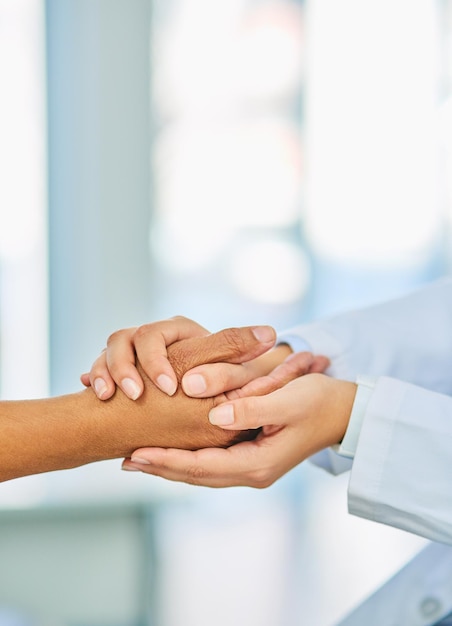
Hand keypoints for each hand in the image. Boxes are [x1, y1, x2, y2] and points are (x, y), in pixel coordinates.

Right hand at [81, 317, 277, 399]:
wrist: (156, 413)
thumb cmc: (191, 390)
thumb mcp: (209, 370)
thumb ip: (233, 348)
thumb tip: (270, 332)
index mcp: (177, 334)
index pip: (158, 334)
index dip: (158, 362)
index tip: (168, 388)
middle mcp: (152, 340)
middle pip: (124, 338)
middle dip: (125, 366)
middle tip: (136, 395)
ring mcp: (130, 355)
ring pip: (109, 348)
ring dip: (105, 372)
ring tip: (107, 396)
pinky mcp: (115, 372)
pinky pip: (96, 368)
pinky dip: (95, 380)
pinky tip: (98, 394)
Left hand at [122, 371, 352, 488]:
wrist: (343, 411)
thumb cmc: (318, 400)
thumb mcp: (288, 399)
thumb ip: (251, 407)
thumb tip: (214, 416)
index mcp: (258, 462)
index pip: (202, 466)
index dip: (167, 459)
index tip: (135, 452)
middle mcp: (252, 471)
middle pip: (196, 474)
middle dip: (160, 466)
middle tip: (125, 458)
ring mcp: (253, 466)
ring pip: (202, 471)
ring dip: (170, 464)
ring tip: (138, 457)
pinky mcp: (252, 457)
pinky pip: (211, 463)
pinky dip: (187, 458)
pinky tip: (171, 451)